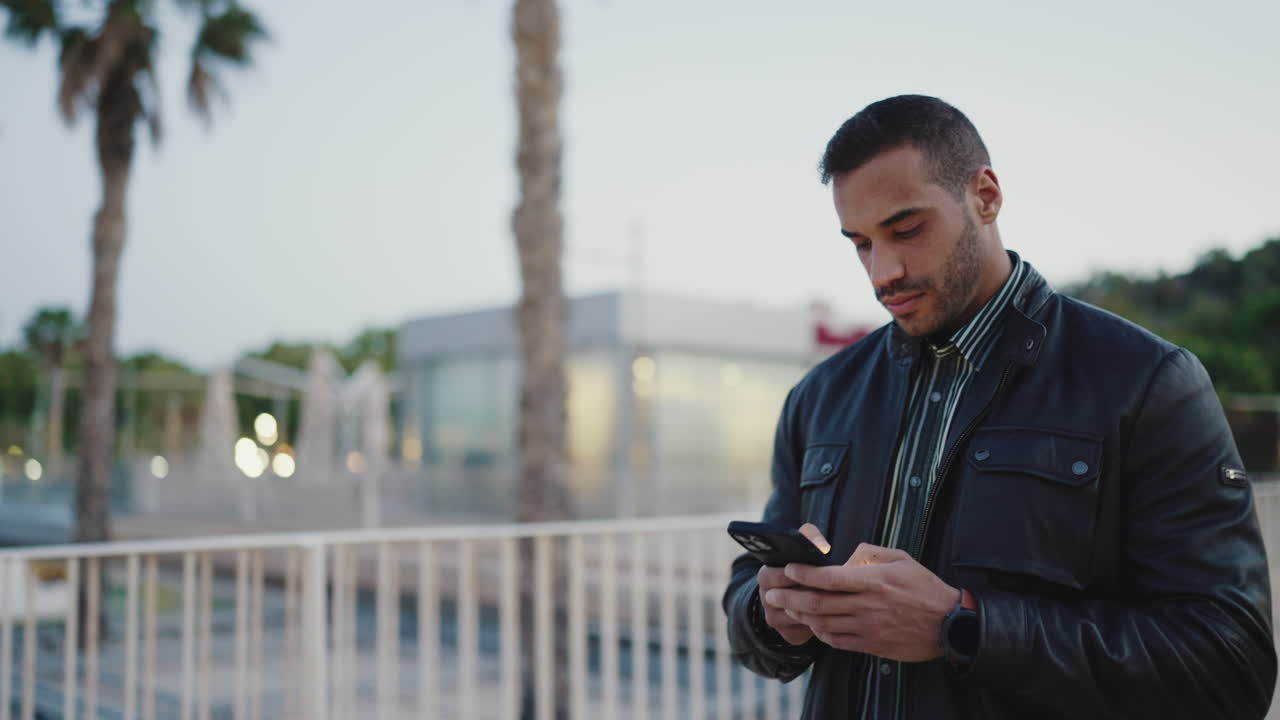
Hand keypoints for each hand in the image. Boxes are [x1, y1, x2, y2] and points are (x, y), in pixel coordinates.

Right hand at [754, 523, 829, 645]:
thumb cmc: (801, 568)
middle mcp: (766, 599)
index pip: (772, 574)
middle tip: (829, 587)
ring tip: (836, 602)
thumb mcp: (800, 548)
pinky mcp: (789, 636)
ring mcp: (776, 619)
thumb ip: (807, 537)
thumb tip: (819, 542)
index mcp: (765, 575)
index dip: (792, 573)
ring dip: (815, 610)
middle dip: (808, 592)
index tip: (810, 569)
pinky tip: (835, 618)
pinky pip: (805, 633)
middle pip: (786, 598)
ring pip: (797, 617)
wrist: (793, 596)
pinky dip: (819, 625)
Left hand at [764, 541, 957, 661]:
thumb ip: (868, 552)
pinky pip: (837, 641)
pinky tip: (814, 625)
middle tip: (772, 595)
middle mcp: (867, 605)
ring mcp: (868, 628)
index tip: (788, 569)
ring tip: (788, 609)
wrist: (950, 624)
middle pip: (818, 604)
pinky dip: (821, 633)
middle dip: (790, 598)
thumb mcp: (900, 558)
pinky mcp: (871, 645)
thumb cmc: (923, 587)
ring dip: (801, 617)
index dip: (803, 574)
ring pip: (823, 624)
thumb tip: (844, 557)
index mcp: (872, 581)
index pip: (828, 578)